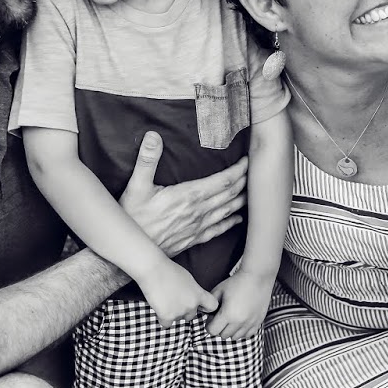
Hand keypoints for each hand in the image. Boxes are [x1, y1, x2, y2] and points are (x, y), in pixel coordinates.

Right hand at [119, 131, 247, 257]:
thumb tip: (153, 136)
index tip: (248, 160)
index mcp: (188, 196)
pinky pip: (218, 230)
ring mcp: (197, 227)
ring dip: (242, 199)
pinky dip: (231, 222)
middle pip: (229, 194)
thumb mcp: (135, 186)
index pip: (222, 181)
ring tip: (253, 190)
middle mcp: (198, 212)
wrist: (132, 251)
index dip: (238, 170)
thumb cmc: (132, 218)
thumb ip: (147, 160)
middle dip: (245, 181)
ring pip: (228, 211)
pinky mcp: (193, 239)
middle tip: (256, 170)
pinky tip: (238, 218)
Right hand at [138, 261, 218, 327]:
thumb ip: (194, 292)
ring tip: (164, 299)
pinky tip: (159, 307)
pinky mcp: (167, 316)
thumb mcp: (188, 279)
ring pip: (178, 319)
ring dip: (172, 313)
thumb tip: (194, 300)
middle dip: (184, 310)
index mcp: (198, 294)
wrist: (153, 270)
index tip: (200, 305)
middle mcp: (192, 305)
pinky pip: (167, 324)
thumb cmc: (169, 270)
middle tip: (173, 299)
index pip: (212, 306)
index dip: (206, 307)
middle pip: (191, 315)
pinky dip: (162, 318)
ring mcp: (179, 312)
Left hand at [206, 269, 272, 338]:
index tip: (212, 318)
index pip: (212, 331)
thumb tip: (205, 313)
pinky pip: (247, 335)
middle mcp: (240, 322)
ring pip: (235, 337)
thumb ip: (209, 304)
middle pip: (223, 335)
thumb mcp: (218, 290)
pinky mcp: (258, 322)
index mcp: (228, 314)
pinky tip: (241, 321)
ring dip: (231, 330)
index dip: (209, 325)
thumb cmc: (237, 282)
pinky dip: (242, 331)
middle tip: (221, 317)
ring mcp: (250, 323)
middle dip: (219, 328)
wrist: (257, 277)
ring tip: (231, 319)